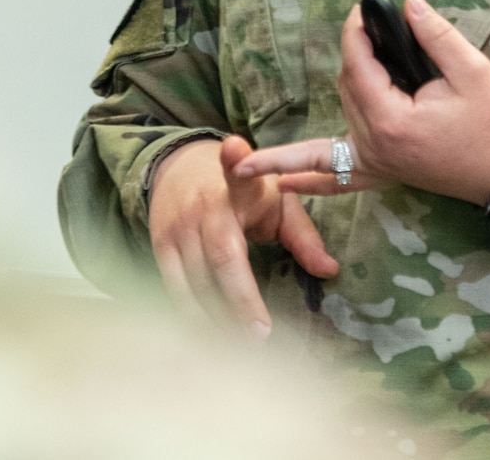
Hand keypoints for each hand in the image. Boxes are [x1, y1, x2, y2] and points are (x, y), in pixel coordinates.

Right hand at [147, 135, 338, 338]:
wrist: (181, 170)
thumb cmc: (243, 192)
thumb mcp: (276, 202)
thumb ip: (302, 237)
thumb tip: (331, 271)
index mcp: (238, 188)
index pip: (237, 173)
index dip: (234, 161)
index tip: (235, 145)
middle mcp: (204, 206)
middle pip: (222, 258)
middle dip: (241, 300)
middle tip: (261, 336)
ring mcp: (177, 228)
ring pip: (197, 281)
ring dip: (218, 317)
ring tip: (242, 344)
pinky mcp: (159, 246)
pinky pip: (175, 289)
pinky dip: (193, 315)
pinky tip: (212, 333)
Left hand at [232, 0, 489, 207]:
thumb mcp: (474, 72)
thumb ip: (436, 35)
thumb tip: (409, 3)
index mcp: (391, 121)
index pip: (358, 66)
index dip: (356, 32)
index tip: (363, 8)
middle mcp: (374, 145)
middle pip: (347, 86)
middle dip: (355, 53)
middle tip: (372, 24)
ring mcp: (375, 163)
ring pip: (342, 111)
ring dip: (343, 84)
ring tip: (342, 48)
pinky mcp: (382, 172)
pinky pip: (337, 178)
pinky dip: (310, 178)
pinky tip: (284, 183)